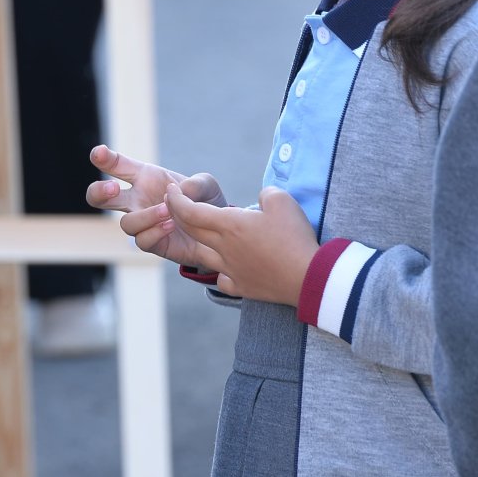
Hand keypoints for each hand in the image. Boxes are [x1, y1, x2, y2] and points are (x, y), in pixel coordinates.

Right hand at [86, 145, 224, 265]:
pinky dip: (156, 231)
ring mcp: (142, 223)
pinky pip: (142, 240)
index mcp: (145, 177)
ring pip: (126, 223)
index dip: (105, 158)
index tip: (99, 153)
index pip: (118, 166)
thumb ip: (197, 183)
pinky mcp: (151, 242)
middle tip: (112, 188)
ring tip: (168, 210)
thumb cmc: (204, 202)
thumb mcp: (207, 185)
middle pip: (100, 197)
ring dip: (146, 216)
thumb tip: (181, 191)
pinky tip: (171, 225)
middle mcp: (137, 200)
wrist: (216, 232)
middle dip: (99, 191)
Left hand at [163, 185, 318, 305]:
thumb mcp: (281, 200)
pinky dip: (220, 269)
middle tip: (175, 204)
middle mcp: (223, 248)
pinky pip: (221, 278)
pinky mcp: (240, 286)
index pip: (190, 211)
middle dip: (177, 215)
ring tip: (201, 234)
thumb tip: (260, 199)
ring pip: (202, 255)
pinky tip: (227, 266)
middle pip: (190, 231)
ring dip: (197, 241)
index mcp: (229, 225)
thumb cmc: (293, 236)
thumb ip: (265, 193)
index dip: (176, 199)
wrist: (306, 276)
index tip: (171, 190)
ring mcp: (230, 269)